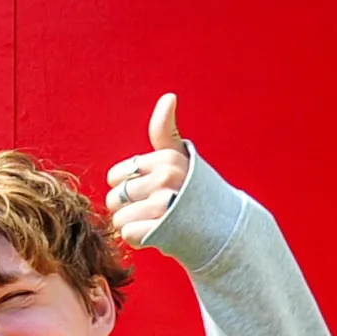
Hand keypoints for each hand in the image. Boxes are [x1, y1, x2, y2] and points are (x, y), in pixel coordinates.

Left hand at [105, 93, 193, 245]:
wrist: (222, 227)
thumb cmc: (192, 190)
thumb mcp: (180, 157)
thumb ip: (165, 131)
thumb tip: (168, 96)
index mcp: (167, 157)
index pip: (115, 176)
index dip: (128, 186)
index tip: (152, 188)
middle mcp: (168, 177)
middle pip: (114, 198)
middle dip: (129, 208)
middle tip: (156, 209)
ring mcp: (166, 203)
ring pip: (118, 218)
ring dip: (133, 225)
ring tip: (158, 221)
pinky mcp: (162, 229)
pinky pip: (127, 234)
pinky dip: (138, 239)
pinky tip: (158, 234)